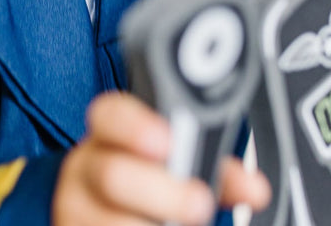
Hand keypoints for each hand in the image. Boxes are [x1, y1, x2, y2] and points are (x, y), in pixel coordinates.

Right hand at [52, 92, 269, 225]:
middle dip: (162, 192)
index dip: (135, 126)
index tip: (168, 142)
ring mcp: (76, 211)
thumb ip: (210, 167)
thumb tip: (254, 187)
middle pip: (113, 175)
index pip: (110, 115)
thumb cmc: (141, 184)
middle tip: (199, 204)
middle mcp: (85, 171)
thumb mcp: (171, 166)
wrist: (94, 216)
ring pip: (109, 222)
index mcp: (107, 136)